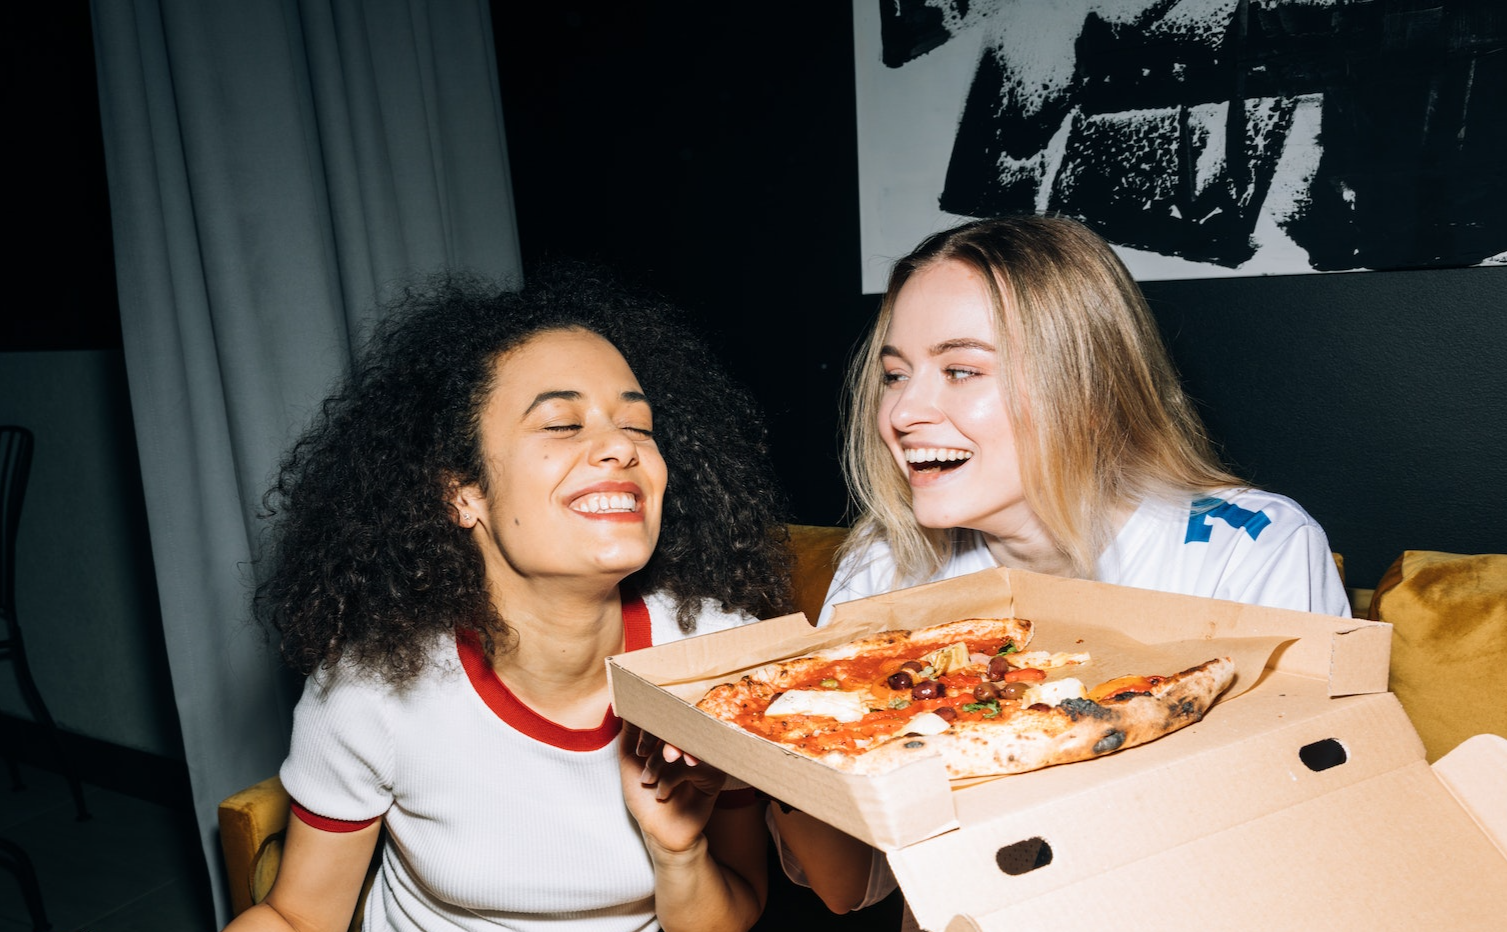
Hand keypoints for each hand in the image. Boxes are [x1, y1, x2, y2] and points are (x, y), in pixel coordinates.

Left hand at [620, 724, 725, 854]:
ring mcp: (703, 756)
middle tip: (645, 755)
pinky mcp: (715, 772)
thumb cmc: (644, 797)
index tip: (638, 751)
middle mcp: (689, 742)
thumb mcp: (629, 760)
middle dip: (659, 740)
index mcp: (671, 736)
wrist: (658, 830)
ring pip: (687, 743)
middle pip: (680, 725)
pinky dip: (673, 778)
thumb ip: (630, 731)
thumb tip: (629, 700)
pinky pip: (697, 764)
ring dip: (662, 762)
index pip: (665, 716)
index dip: (650, 728)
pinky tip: (663, 794)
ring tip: (649, 780)